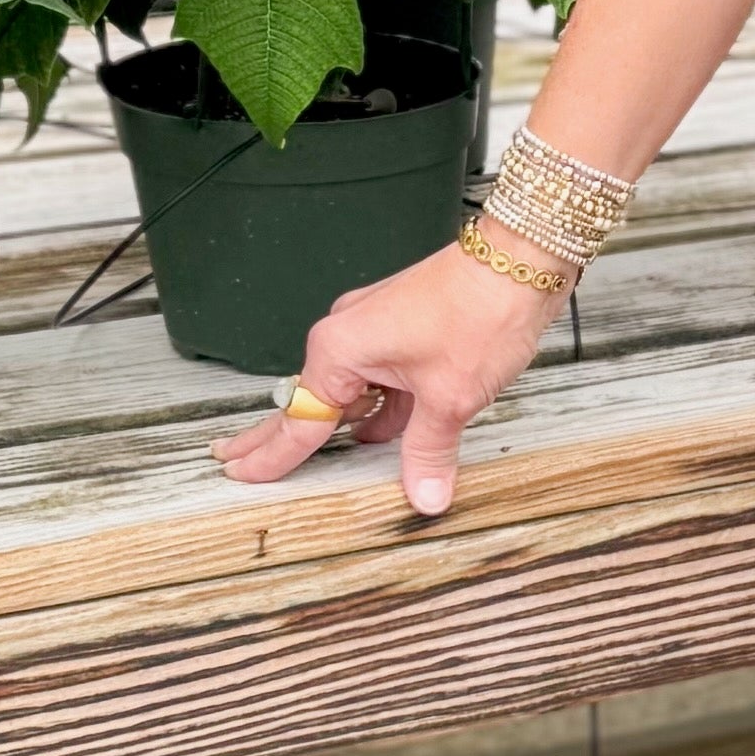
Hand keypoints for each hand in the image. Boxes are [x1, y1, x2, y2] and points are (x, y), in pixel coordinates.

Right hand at [214, 236, 571, 518]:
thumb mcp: (449, 397)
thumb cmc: (479, 311)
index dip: (271, 454)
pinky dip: (376, 407)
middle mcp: (347, 335)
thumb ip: (428, 451)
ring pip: (348, 390)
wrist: (520, 260)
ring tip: (305, 455)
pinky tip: (377, 432)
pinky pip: (378, 378)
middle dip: (277, 435)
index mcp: (340, 350)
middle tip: (234, 459)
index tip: (239, 473)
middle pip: (308, 400)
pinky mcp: (402, 327)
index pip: (299, 419)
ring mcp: (374, 328)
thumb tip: (423, 495)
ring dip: (338, 424)